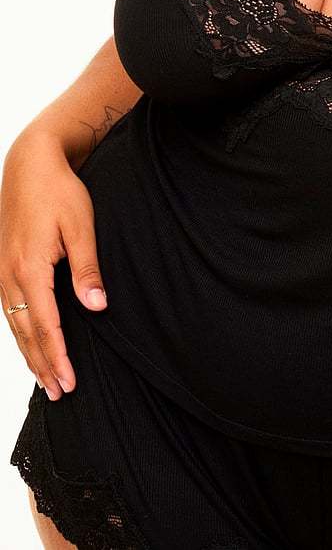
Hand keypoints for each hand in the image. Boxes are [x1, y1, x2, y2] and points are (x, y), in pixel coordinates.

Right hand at [0, 131, 107, 399]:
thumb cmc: (60, 192)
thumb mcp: (81, 226)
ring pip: (14, 324)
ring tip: (46, 379)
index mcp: (29, 269)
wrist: (30, 164)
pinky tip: (30, 342)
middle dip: (43, 364)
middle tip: (61, 392)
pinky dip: (21, 332)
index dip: (58, 356)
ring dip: (30, 353)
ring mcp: (2, 272)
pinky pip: (10, 309)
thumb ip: (87, 269)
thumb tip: (97, 307)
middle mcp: (9, 276)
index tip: (70, 381)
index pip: (45, 326)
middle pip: (25, 332)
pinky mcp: (4, 266)